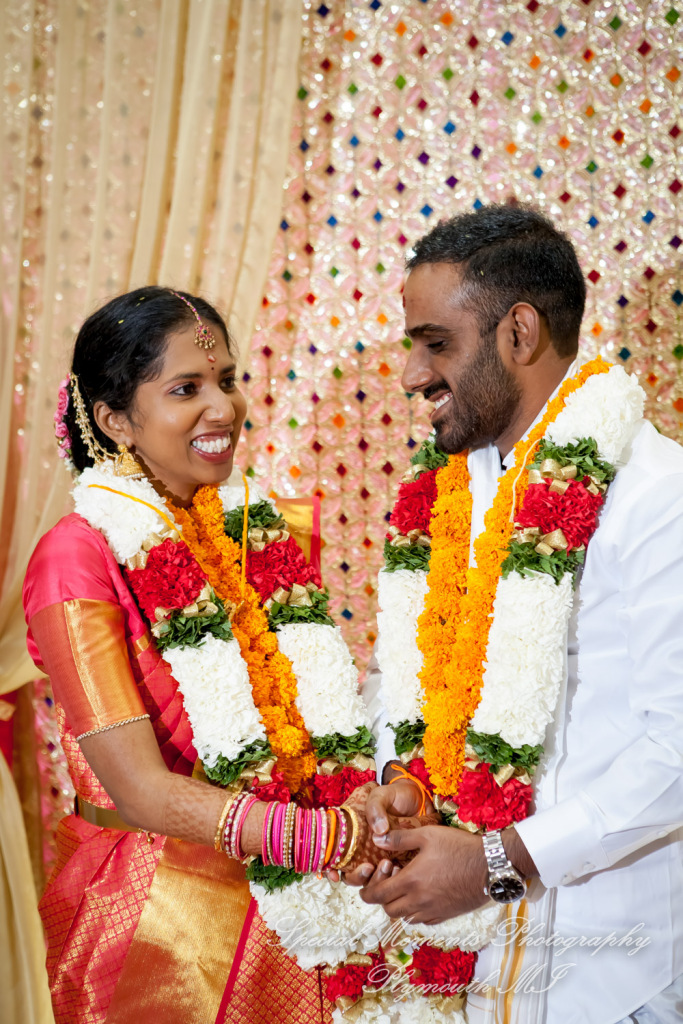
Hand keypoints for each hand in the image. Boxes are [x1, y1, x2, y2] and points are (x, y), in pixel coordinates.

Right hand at [330, 775, 432, 885]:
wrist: (419, 800)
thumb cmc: (394, 796)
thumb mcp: (381, 794)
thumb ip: (375, 807)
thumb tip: (379, 831)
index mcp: (351, 833)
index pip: (334, 857)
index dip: (330, 870)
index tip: (336, 875)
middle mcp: (361, 850)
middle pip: (350, 875)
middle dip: (357, 877)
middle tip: (369, 867)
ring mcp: (378, 859)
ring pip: (370, 882)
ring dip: (376, 880)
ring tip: (388, 864)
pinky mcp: (396, 863)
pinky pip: (390, 880)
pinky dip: (391, 880)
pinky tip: (398, 868)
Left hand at [359, 824, 488, 923]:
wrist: (491, 866)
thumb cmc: (459, 847)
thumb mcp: (428, 835)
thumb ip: (400, 838)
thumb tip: (377, 839)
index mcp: (411, 882)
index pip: (377, 896)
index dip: (368, 889)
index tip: (370, 879)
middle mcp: (419, 902)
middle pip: (389, 910)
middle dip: (382, 897)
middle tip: (390, 878)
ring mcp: (433, 911)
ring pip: (405, 918)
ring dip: (399, 905)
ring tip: (406, 885)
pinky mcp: (445, 915)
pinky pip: (422, 921)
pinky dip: (415, 912)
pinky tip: (422, 894)